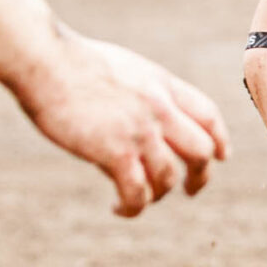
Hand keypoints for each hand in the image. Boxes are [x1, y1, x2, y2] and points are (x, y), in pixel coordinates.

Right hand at [24, 33, 229, 215]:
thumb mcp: (122, 67)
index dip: (220, 139)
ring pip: (169, 177)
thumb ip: (140, 90)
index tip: (221, 156)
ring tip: (136, 200)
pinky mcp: (115, 152)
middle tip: (191, 190)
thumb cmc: (69, 61)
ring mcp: (140, 131)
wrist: (45, 59)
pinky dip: (133, 207)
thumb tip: (139, 111)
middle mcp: (159, 108)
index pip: (208, 114)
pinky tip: (118, 207)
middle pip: (201, 151)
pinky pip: (137, 192)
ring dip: (157, 195)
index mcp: (162, 84)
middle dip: (200, 175)